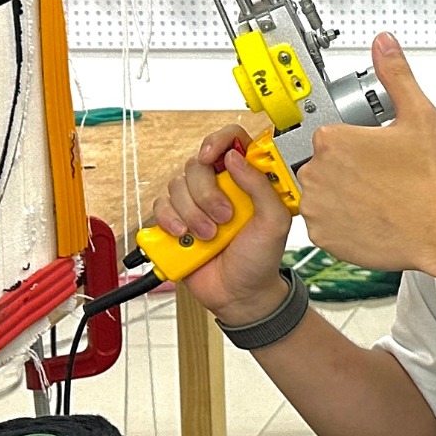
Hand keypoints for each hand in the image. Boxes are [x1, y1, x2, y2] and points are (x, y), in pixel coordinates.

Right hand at [150, 123, 295, 324]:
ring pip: (177, 186)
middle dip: (207, 193)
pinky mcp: (175, 221)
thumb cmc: (261, 258)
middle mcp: (219, 186)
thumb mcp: (275, 222)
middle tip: (224, 218)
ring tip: (209, 236)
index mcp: (245, 180)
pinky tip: (184, 235)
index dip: (218, 141)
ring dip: (192, 213)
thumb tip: (235, 158)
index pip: (230, 141)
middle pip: (196, 165)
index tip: (212, 156)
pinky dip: (169, 220)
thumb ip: (261, 186)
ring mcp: (195, 203)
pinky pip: (160, 206)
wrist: (240, 294)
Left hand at [294, 35, 435, 277]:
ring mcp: (316, 206)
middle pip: (322, 164)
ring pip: (321, 194)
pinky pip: (322, 224)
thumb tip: (384, 45)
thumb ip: (395, 75)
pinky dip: (340, 223)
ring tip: (375, 199)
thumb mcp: (418, 116)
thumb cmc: (429, 182)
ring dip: (340, 196)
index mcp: (333, 139)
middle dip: (346, 170)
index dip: (355, 145)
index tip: (375, 155)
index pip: (330, 136)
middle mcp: (316, 172)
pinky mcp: (321, 235)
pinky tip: (368, 218)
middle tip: (379, 178)